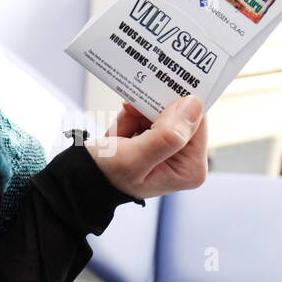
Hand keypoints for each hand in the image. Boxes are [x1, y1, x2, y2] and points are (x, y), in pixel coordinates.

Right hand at [86, 96, 208, 199]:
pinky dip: (131, 117)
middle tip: (129, 120)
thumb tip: (193, 105)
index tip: (149, 103)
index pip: (198, 122)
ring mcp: (174, 149)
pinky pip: (151, 113)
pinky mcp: (160, 139)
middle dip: (149, 113)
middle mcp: (187, 160)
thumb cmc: (106, 176)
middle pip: (180, 114)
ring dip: (136, 116)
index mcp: (191, 170)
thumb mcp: (133, 159)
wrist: (83, 178)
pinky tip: (120, 135)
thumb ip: (165, 136)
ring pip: (162, 110)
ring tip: (121, 136)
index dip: (174, 106)